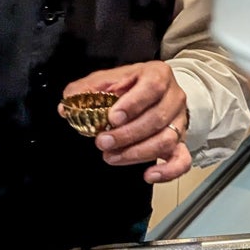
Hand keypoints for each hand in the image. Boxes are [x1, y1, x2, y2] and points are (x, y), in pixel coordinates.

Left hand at [61, 61, 190, 183]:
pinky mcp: (180, 142)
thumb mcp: (108, 79)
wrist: (156, 92)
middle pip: (157, 118)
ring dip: (137, 153)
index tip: (113, 117)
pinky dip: (167, 171)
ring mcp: (179, 121)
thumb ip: (86, 90)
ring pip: (166, 140)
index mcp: (157, 75)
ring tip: (112, 156)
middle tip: (103, 142)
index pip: (152, 87)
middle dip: (127, 134)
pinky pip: (182, 160)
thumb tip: (67, 106)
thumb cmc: (131, 85)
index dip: (132, 104)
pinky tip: (148, 175)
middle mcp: (173, 97)